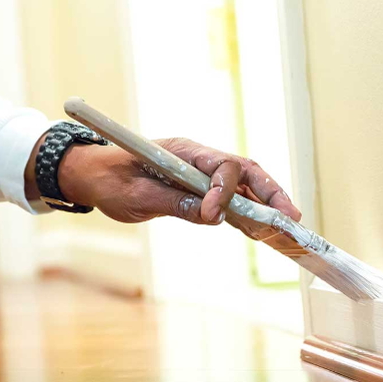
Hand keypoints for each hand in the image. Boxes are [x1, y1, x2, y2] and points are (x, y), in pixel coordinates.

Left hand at [48, 137, 300, 230]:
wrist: (92, 174)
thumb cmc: (109, 180)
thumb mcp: (135, 197)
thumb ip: (174, 204)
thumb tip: (212, 217)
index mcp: (183, 151)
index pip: (219, 164)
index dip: (224, 190)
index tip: (214, 215)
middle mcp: (198, 158)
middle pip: (244, 170)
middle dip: (270, 192)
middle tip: (290, 217)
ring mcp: (200, 172)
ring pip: (243, 183)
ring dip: (266, 203)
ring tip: (287, 226)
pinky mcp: (198, 189)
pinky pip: (230, 197)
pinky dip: (248, 211)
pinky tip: (263, 229)